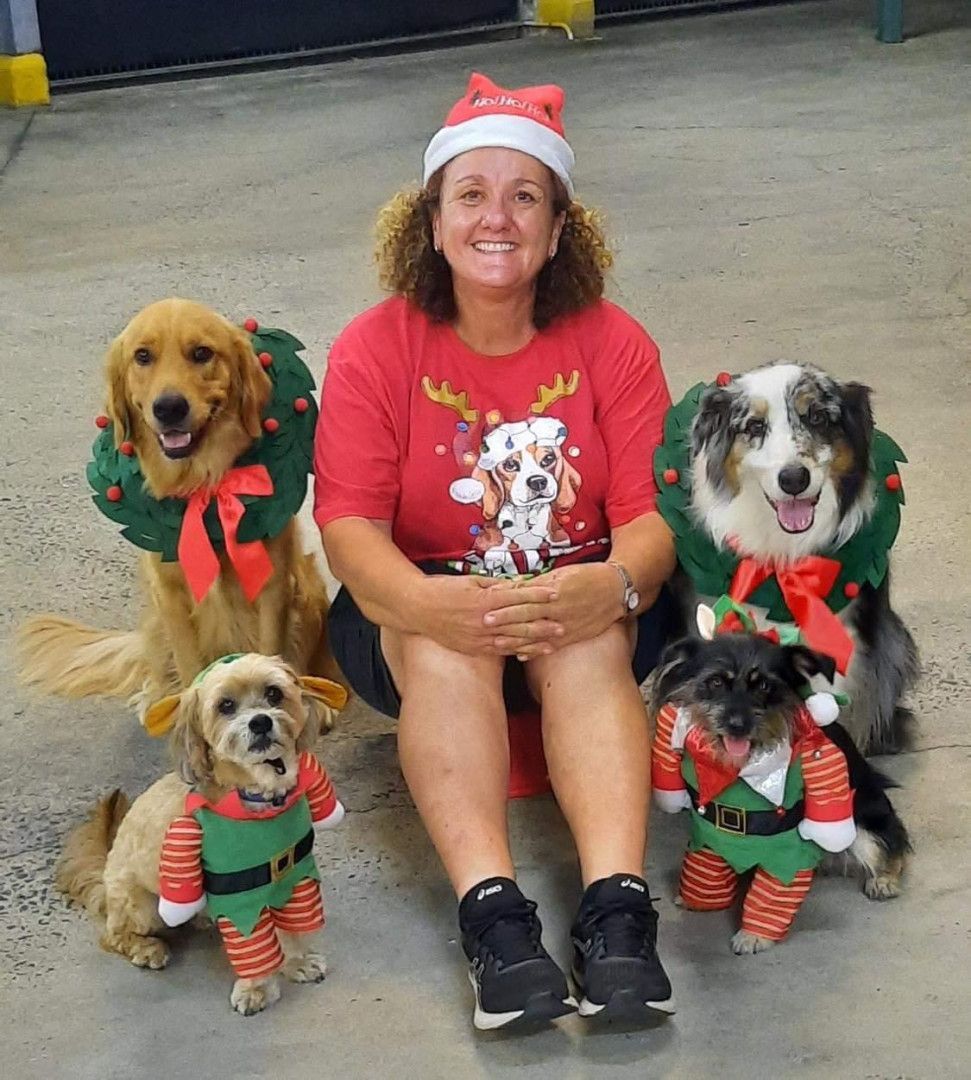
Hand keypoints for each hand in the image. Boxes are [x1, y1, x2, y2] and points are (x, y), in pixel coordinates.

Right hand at [414, 574, 559, 657]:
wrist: (418, 609)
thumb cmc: (443, 590)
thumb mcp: (470, 581)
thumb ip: (495, 584)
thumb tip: (519, 584)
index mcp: (483, 599)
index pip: (517, 596)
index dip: (537, 595)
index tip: (555, 593)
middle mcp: (483, 620)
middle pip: (519, 622)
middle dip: (543, 623)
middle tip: (564, 624)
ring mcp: (478, 637)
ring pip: (512, 640)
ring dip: (535, 642)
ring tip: (555, 643)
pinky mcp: (473, 648)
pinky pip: (499, 651)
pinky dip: (516, 652)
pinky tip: (530, 653)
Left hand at [490, 562, 621, 659]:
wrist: (616, 591)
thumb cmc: (588, 577)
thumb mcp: (562, 574)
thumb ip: (537, 583)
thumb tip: (514, 586)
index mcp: (555, 592)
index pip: (524, 597)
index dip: (505, 602)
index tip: (487, 604)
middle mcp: (559, 610)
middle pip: (526, 617)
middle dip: (504, 620)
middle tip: (484, 623)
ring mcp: (566, 626)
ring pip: (536, 635)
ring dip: (515, 640)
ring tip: (497, 642)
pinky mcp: (573, 637)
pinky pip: (550, 647)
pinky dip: (535, 651)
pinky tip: (520, 655)